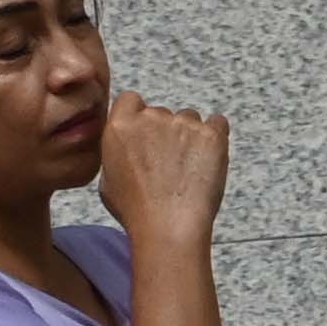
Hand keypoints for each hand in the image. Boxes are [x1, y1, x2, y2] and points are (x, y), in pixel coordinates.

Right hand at [94, 93, 228, 247]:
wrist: (168, 226)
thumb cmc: (135, 210)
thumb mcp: (108, 177)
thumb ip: (118, 150)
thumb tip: (128, 146)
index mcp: (120, 125)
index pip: (131, 100)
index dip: (139, 115)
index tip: (146, 134)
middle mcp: (151, 118)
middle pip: (162, 113)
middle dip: (167, 132)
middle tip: (171, 162)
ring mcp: (183, 125)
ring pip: (190, 118)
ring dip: (191, 135)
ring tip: (191, 166)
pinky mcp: (211, 136)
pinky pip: (218, 123)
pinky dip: (217, 134)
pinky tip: (212, 155)